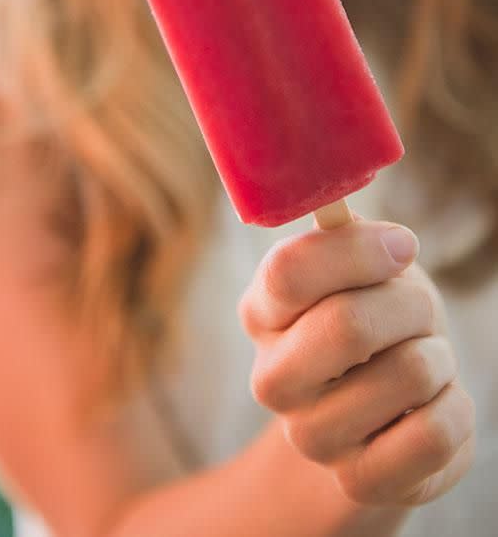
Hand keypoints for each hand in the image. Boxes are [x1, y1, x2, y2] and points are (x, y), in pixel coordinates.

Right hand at [238, 220, 475, 506]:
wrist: (381, 412)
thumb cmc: (375, 320)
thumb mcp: (362, 270)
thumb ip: (352, 240)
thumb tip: (377, 234)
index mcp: (261, 312)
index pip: (289, 270)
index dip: (358, 251)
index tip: (401, 247)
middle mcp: (272, 379)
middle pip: (347, 324)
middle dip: (409, 304)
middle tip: (416, 310)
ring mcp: (310, 435)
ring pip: (407, 371)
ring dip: (436, 354)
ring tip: (419, 360)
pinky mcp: (358, 480)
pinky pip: (432, 432)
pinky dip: (454, 407)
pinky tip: (433, 404)